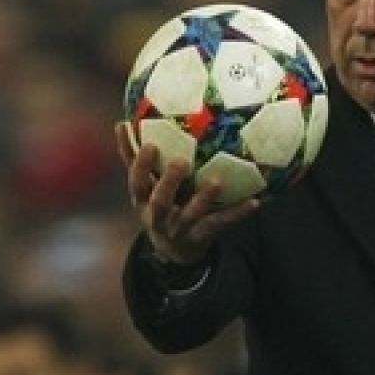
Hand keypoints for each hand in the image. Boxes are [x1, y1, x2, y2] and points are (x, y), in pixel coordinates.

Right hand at [115, 122, 258, 265]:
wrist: (174, 251)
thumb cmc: (159, 207)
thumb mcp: (143, 188)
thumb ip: (134, 159)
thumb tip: (120, 123)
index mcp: (143, 201)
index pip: (137, 183)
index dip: (141, 166)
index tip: (151, 145)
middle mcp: (159, 217)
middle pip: (161, 202)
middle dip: (170, 182)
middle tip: (181, 162)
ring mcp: (180, 230)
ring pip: (192, 215)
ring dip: (204, 198)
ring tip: (217, 181)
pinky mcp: (202, 238)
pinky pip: (221, 224)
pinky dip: (237, 213)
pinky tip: (255, 201)